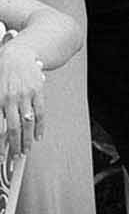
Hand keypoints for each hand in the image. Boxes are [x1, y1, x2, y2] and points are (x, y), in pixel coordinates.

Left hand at [0, 38, 44, 163]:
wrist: (17, 54)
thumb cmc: (2, 72)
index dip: (0, 143)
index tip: (1, 155)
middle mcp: (11, 98)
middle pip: (13, 128)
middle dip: (14, 146)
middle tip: (14, 158)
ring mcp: (26, 95)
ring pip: (27, 123)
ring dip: (26, 139)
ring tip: (25, 151)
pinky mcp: (38, 92)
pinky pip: (40, 113)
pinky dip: (40, 127)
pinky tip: (37, 136)